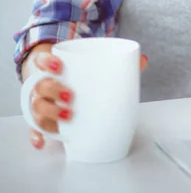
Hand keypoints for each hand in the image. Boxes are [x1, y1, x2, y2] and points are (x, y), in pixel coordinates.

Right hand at [29, 50, 148, 149]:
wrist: (57, 77)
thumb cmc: (74, 71)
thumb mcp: (90, 62)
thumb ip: (116, 60)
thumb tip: (143, 60)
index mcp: (52, 67)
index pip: (41, 61)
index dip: (47, 63)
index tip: (59, 66)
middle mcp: (43, 84)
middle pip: (40, 87)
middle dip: (52, 91)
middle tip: (70, 96)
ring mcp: (41, 102)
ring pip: (37, 108)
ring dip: (49, 113)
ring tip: (68, 116)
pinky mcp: (42, 120)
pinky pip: (34, 129)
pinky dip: (36, 136)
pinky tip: (43, 142)